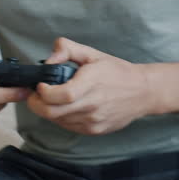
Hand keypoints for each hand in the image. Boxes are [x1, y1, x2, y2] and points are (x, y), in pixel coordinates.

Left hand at [27, 38, 154, 135]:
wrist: (143, 92)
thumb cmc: (117, 72)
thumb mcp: (92, 53)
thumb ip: (67, 49)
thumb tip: (48, 60)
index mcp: (92, 83)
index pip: (61, 95)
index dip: (43, 92)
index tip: (40, 85)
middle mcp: (92, 105)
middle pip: (53, 113)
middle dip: (36, 104)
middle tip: (35, 95)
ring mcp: (94, 121)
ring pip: (58, 121)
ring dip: (48, 111)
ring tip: (51, 99)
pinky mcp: (95, 130)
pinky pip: (69, 126)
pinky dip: (61, 118)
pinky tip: (66, 107)